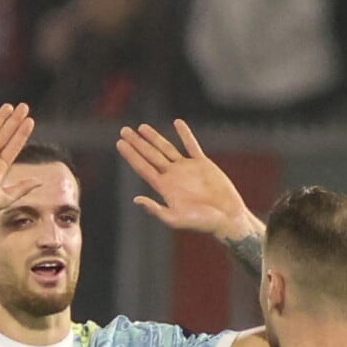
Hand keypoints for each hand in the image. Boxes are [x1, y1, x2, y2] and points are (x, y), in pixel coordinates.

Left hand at [117, 120, 255, 242]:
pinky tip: (177, 123)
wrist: (226, 218)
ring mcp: (187, 169)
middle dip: (137, 143)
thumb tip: (136, 200)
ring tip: (142, 127)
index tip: (119, 143)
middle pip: (150, 155)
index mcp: (164, 188)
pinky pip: (192, 145)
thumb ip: (156, 210)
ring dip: (154, 137)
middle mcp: (173, 176)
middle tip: (124, 130)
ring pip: (167, 148)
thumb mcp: (176, 219)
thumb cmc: (202, 223)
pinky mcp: (203, 164)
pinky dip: (185, 134)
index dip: (131, 155)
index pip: (143, 168)